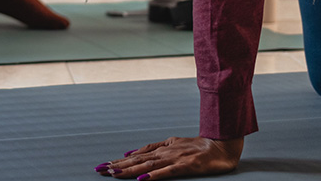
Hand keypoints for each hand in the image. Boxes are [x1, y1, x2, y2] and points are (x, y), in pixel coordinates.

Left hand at [96, 136, 242, 179]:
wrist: (220, 145)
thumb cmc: (196, 146)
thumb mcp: (171, 142)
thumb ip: (151, 147)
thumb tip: (129, 153)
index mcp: (161, 148)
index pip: (135, 156)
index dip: (118, 162)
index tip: (103, 166)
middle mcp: (164, 152)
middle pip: (137, 160)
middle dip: (118, 166)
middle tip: (100, 170)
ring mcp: (174, 158)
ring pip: (148, 165)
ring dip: (130, 170)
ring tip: (114, 174)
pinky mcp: (186, 166)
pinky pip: (168, 172)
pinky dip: (155, 175)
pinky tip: (143, 179)